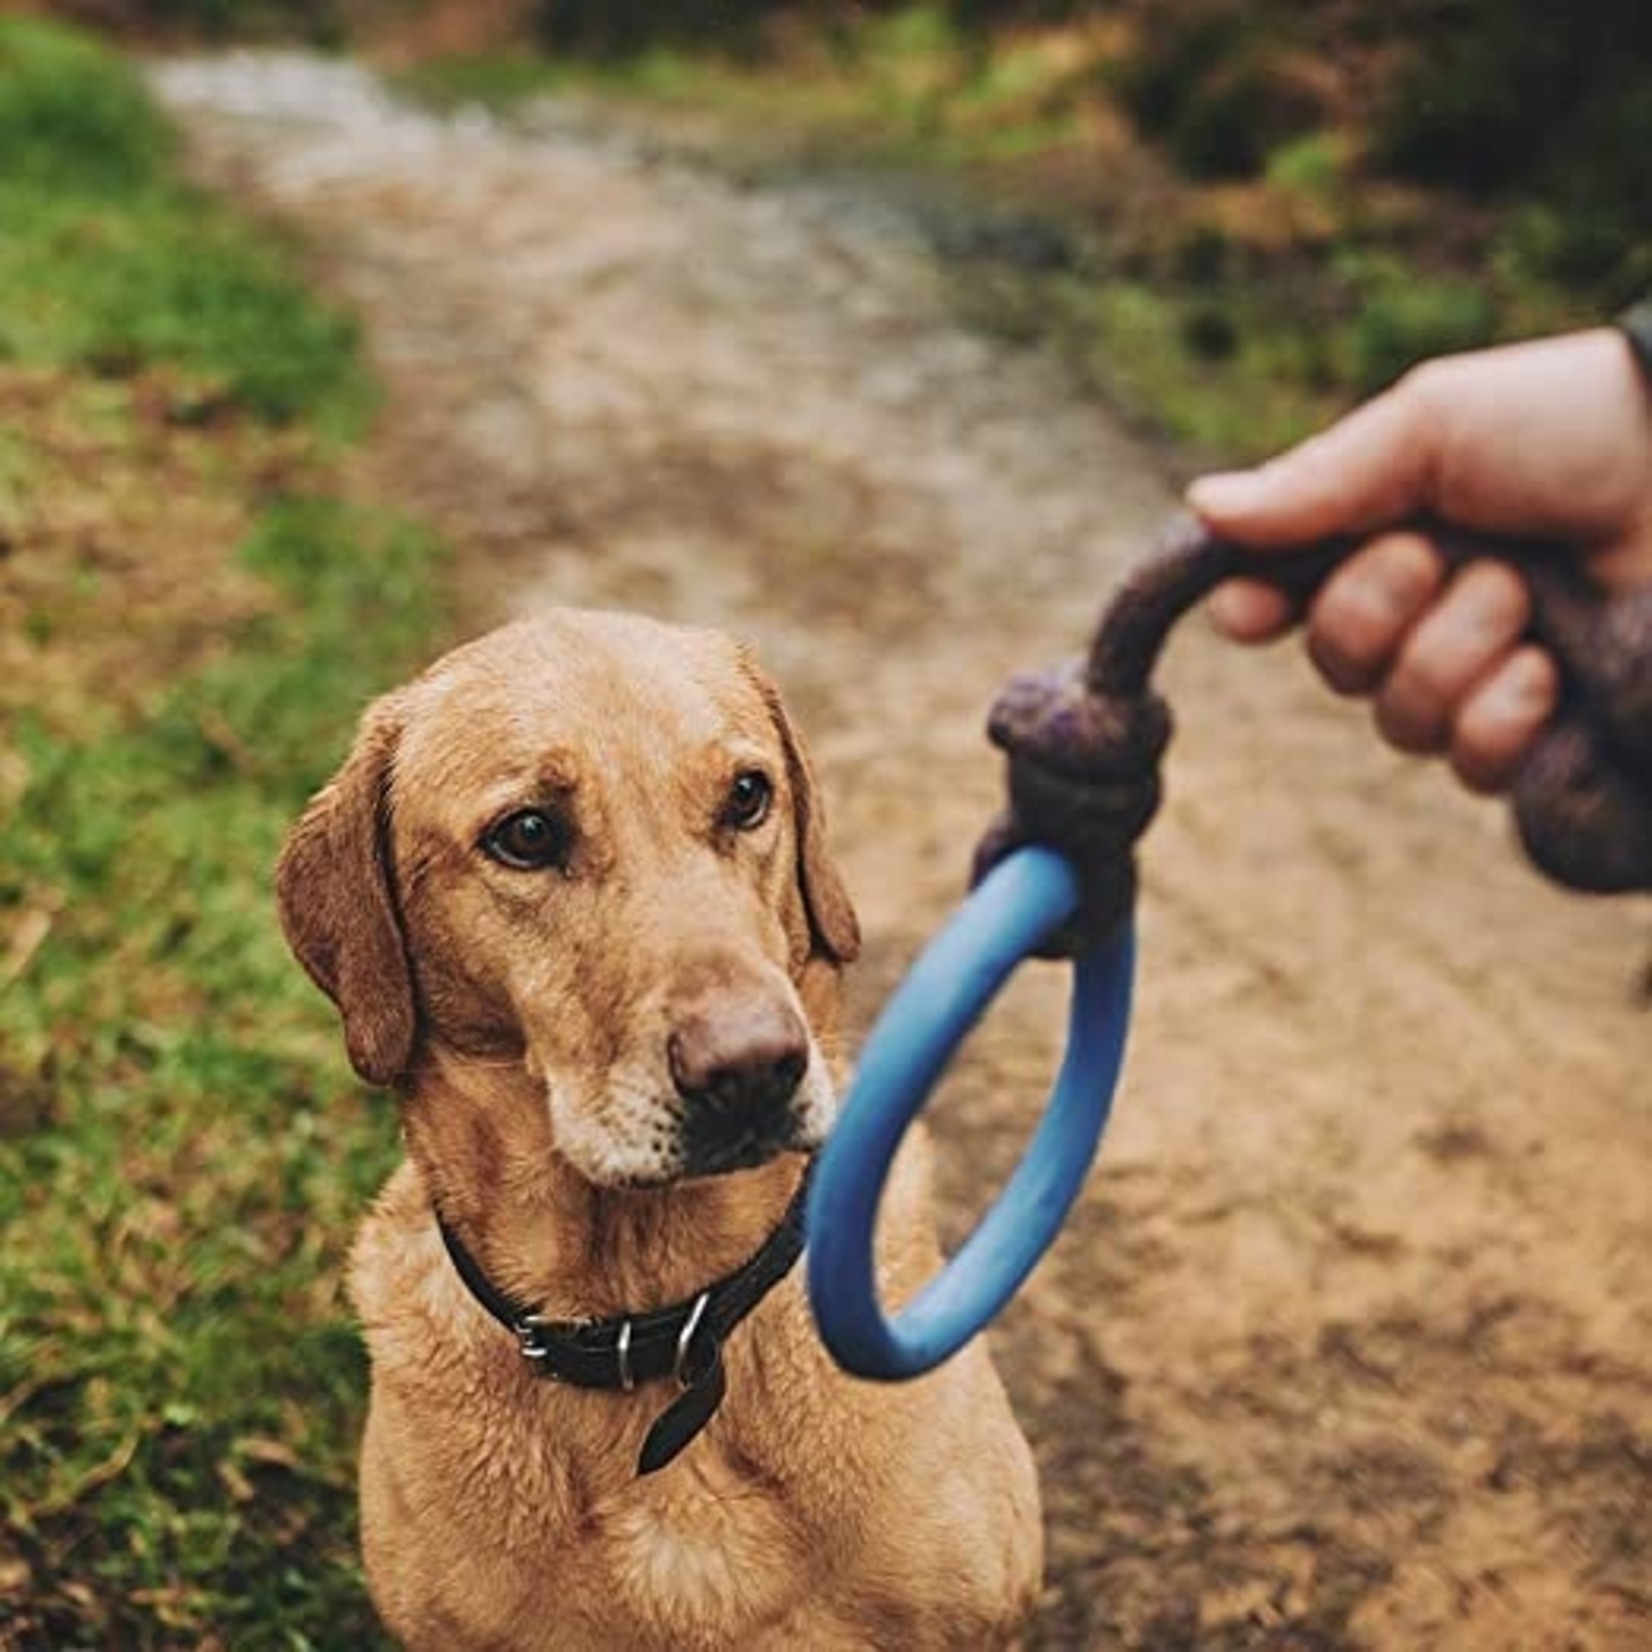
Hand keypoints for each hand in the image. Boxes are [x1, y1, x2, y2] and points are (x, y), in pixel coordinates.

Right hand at [1192, 328, 1651, 793]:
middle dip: (1376, 611)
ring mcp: (1491, 680)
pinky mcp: (1548, 742)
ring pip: (1400, 719)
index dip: (1258, 609)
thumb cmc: (1576, 427)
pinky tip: (1550, 671)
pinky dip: (1502, 716)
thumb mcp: (1433, 425)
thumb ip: (1317, 479)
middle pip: (1336, 665)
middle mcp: (1435, 612)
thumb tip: (1200, 509)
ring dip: (1452, 654)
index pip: (1292, 594)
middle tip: (1444, 556)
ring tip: (1525, 602)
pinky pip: (1473, 765)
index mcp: (1399, 535)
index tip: (1247, 610)